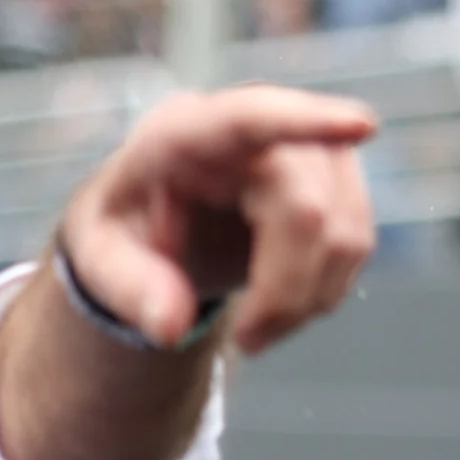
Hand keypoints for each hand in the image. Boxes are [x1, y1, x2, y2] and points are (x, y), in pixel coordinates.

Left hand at [59, 84, 377, 356]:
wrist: (156, 218)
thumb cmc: (125, 224)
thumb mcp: (98, 256)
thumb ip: (128, 288)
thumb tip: (169, 327)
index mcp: (183, 133)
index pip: (249, 118)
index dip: (304, 121)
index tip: (361, 126)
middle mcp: (254, 131)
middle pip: (305, 207)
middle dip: (283, 289)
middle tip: (246, 342)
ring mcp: (306, 148)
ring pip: (344, 230)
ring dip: (307, 298)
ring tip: (256, 330)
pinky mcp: (337, 180)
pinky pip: (355, 242)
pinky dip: (322, 289)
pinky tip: (281, 304)